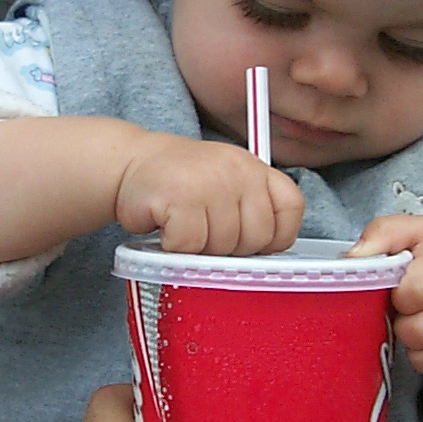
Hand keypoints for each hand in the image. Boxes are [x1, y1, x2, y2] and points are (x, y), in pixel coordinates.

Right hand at [115, 133, 303, 254]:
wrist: (131, 163)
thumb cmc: (182, 183)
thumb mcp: (227, 183)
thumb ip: (252, 209)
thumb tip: (265, 258)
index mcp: (255, 168)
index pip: (291, 208)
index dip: (275, 236)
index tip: (252, 242)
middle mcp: (238, 170)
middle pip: (257, 238)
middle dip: (230, 248)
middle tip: (205, 231)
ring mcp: (209, 182)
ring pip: (223, 247)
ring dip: (199, 249)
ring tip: (184, 225)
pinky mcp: (179, 197)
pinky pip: (190, 246)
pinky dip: (174, 246)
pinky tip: (167, 227)